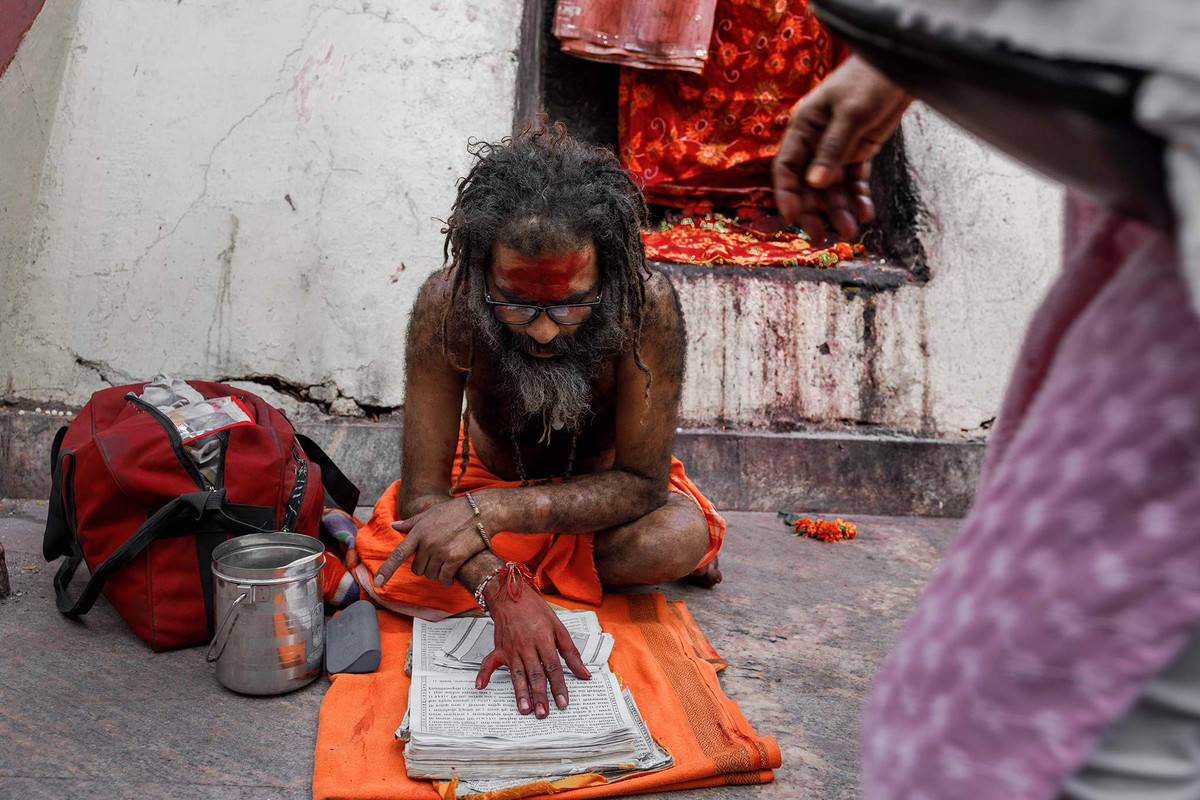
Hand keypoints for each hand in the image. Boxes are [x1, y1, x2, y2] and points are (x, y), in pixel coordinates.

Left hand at [374, 497, 488, 586]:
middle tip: (436, 559)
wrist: (481, 512)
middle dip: (425, 567)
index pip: (398, 554)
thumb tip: (394, 526)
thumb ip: (411, 523)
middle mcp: (427, 542)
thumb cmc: (455, 511)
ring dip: (437, 573)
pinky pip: (445, 578)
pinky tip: (451, 574)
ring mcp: (441, 551)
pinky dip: (447, 579)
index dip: (386, 570)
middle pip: (417, 568)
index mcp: (418, 531)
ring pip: (431, 574)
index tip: (377, 583)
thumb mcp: (430, 513)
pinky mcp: (455, 558)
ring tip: (446, 562)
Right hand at [476, 586, 591, 717]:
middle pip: (535, 674)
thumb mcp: (559, 628)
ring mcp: (511, 649)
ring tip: (524, 709)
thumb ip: (571, 653)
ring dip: (520, 692)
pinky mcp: (499, 649)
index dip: (559, 687)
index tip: (563, 703)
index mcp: (544, 640)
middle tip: (543, 713)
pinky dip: (484, 674)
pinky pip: (489, 663)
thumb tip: (584, 674)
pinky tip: (480, 686)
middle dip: (539, 695)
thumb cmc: (537, 611)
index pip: (553, 667)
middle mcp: (527, 646)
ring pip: (516, 674)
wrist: (513, 596)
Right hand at [772, 55, 910, 245]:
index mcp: (804, 127)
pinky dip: (858, 198)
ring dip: (840, 210)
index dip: (787, 194)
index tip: (793, 218)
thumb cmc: (870, 80)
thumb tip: (815, 184)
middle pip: (808, 185)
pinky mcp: (859, 151)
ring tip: (852, 230)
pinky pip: (853, 181)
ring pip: (832, 188)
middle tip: (821, 239)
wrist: (902, 64)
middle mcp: (816, 142)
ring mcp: (838, 148)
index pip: (787, 167)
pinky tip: (866, 213)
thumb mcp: (851, 113)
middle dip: (814, 212)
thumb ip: (833, 149)